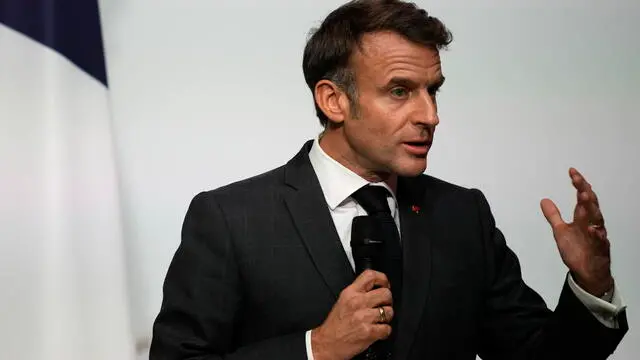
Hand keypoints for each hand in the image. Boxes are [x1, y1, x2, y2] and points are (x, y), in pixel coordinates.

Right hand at [311, 270, 393, 359]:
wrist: (327, 343)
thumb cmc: (335, 324)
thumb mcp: (343, 301)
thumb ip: (358, 292)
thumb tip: (375, 288)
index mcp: (350, 293)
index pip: (370, 275)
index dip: (383, 278)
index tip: (385, 285)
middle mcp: (357, 302)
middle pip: (385, 293)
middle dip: (388, 301)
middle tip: (383, 306)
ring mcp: (363, 317)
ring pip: (389, 311)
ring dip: (387, 317)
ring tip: (379, 320)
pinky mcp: (368, 331)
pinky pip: (387, 328)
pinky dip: (385, 332)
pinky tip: (377, 331)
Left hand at [540, 168, 612, 296]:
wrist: (586, 272)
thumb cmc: (577, 250)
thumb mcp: (560, 230)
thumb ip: (553, 215)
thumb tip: (544, 200)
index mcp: (584, 217)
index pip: (583, 196)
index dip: (579, 184)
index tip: (572, 172)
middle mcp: (592, 223)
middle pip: (591, 204)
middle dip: (585, 191)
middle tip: (578, 180)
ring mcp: (597, 236)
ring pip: (597, 219)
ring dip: (591, 208)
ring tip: (584, 196)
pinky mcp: (600, 250)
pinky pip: (600, 242)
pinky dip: (597, 235)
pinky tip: (593, 230)